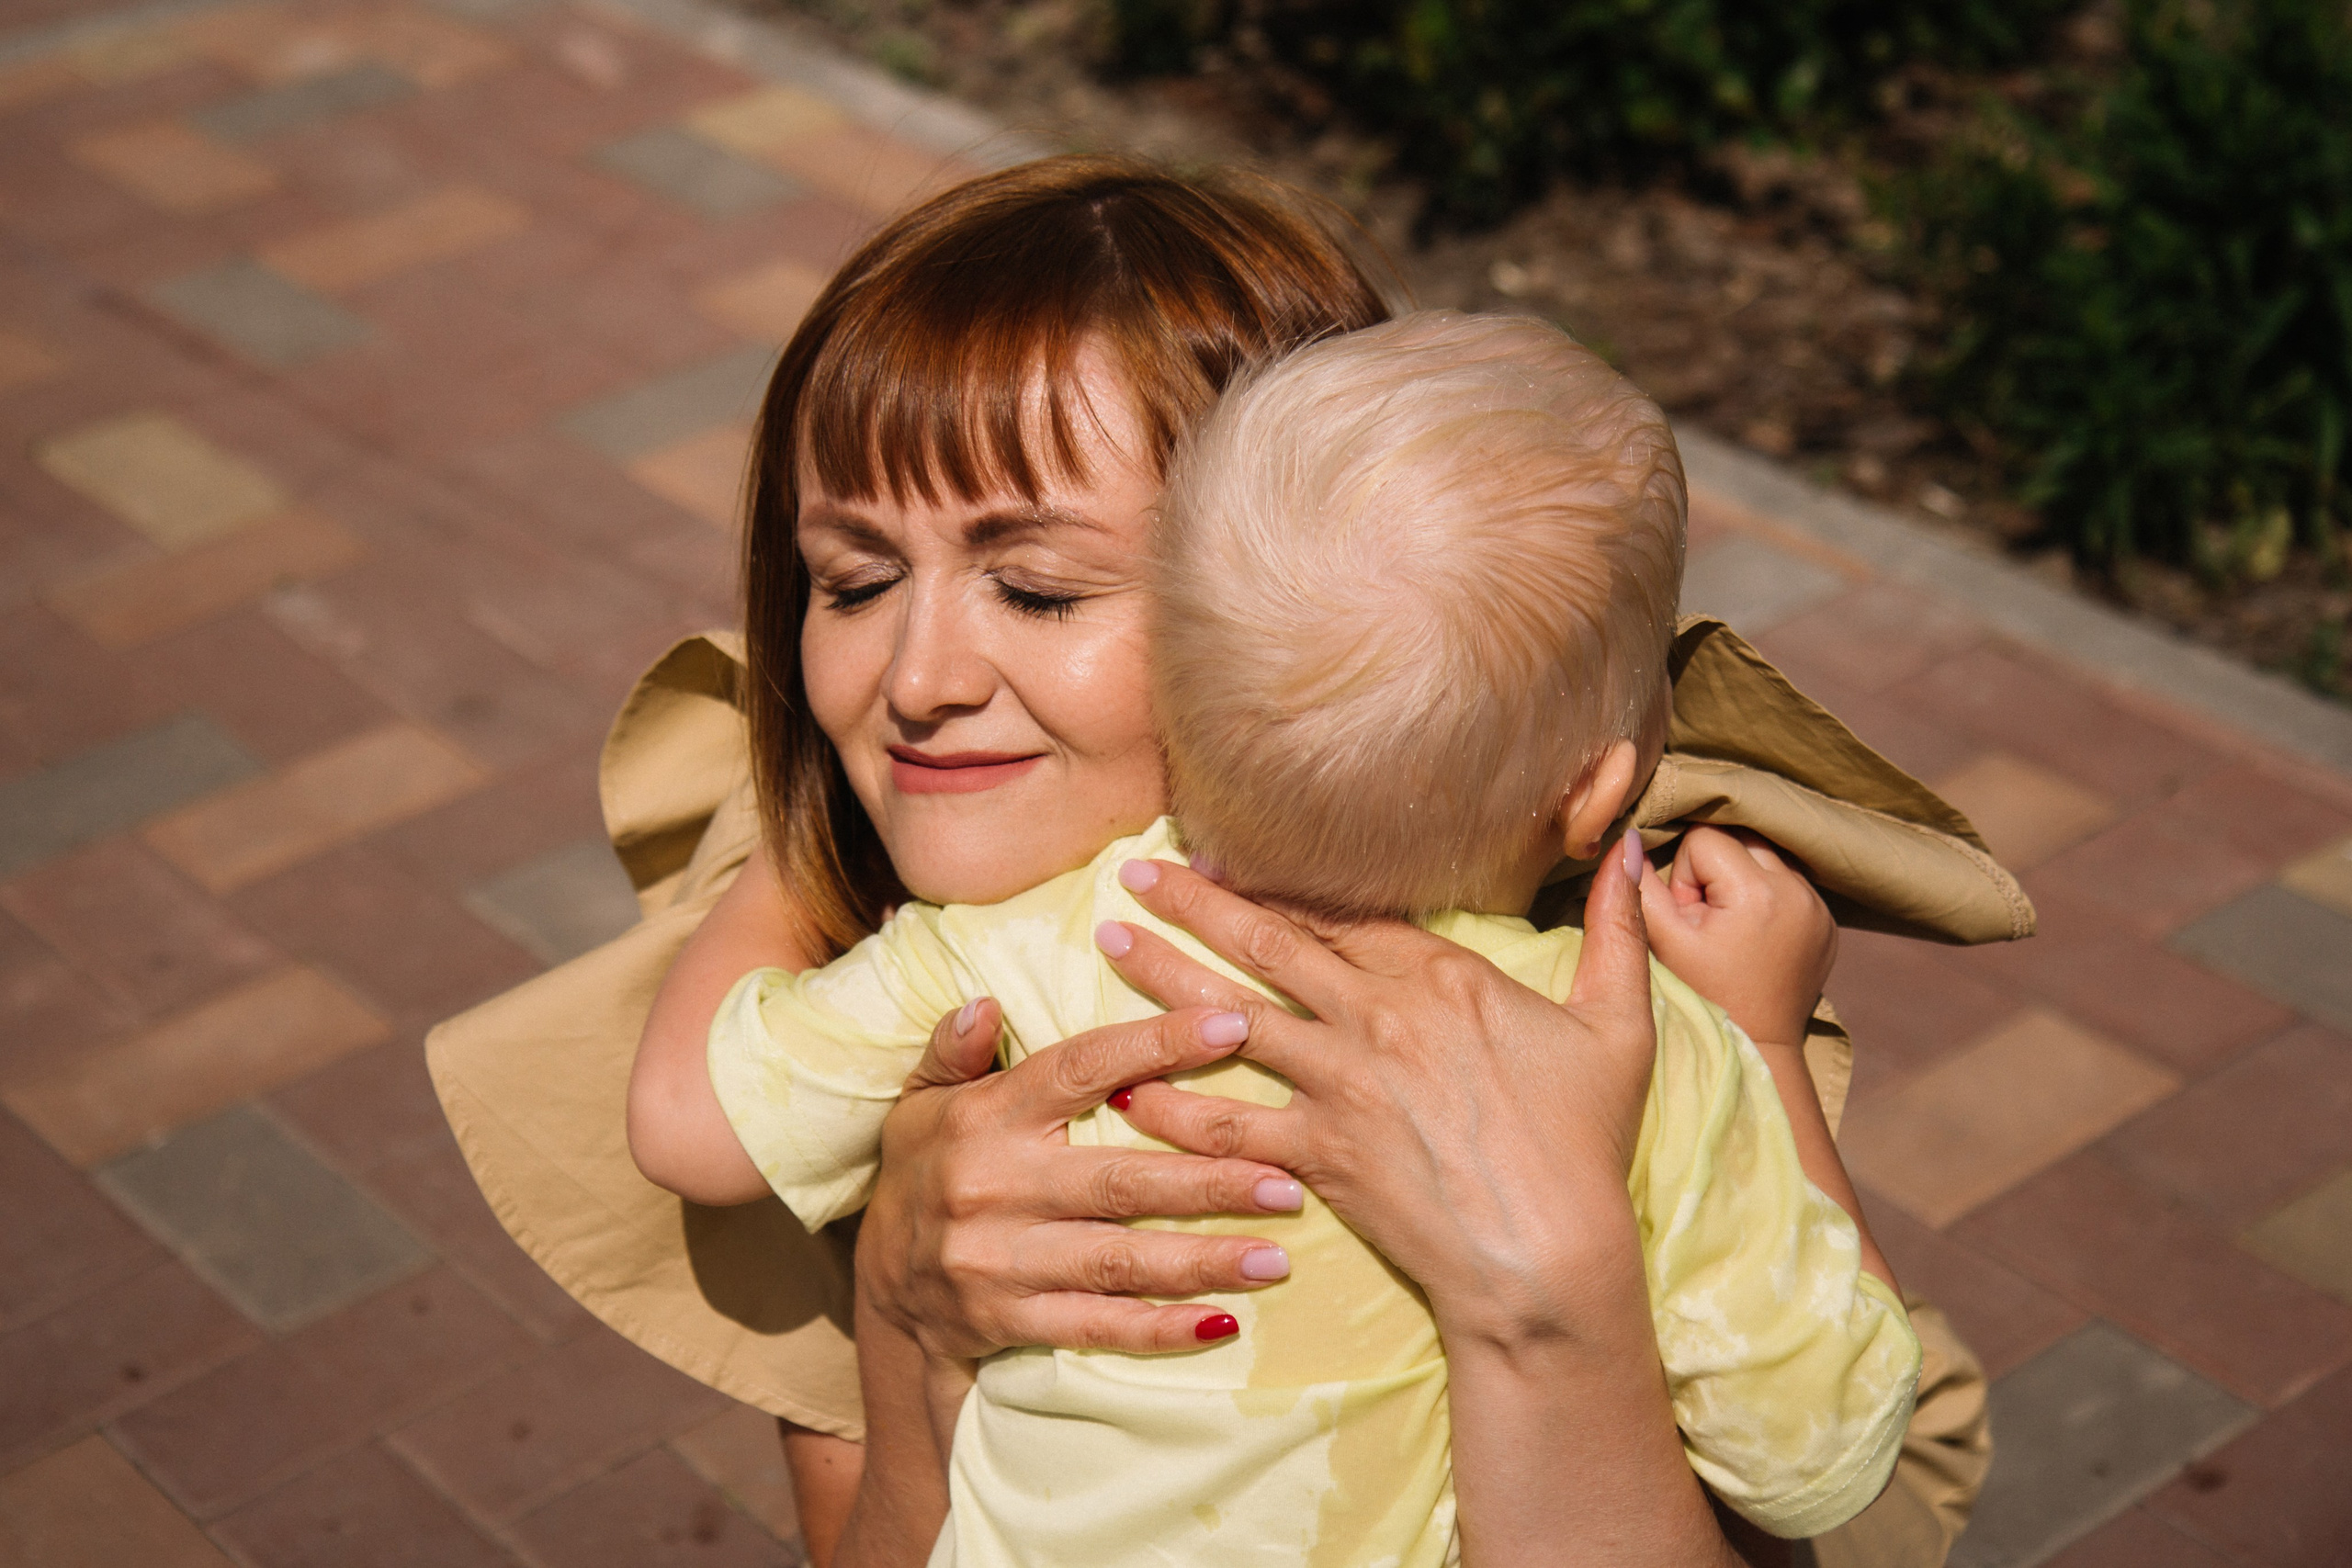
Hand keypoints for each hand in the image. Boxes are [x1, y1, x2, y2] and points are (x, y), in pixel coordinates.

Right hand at [853, 998, 1308, 1360]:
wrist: (879, 1277)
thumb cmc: (928, 1164)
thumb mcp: (923, 1095)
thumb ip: (953, 1046)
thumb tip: (985, 1002)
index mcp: (987, 1117)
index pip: (1081, 1070)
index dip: (1157, 1045)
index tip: (1234, 1028)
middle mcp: (995, 1187)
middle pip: (1121, 1180)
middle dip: (1211, 1179)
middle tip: (1288, 1177)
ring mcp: (1001, 1261)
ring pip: (1120, 1261)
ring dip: (1204, 1259)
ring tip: (1277, 1254)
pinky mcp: (1009, 1321)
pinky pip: (1096, 1327)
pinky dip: (1159, 1329)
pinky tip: (1221, 1322)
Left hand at [1093, 832, 1660, 1349]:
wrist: (1547, 1253)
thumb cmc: (1587, 1144)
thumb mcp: (1619, 1025)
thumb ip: (1618, 933)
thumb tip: (1638, 850)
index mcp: (1440, 976)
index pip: (1341, 912)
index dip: (1277, 881)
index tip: (1226, 855)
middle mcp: (1376, 1016)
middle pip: (1267, 943)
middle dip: (1194, 903)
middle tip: (1134, 872)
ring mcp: (1340, 1083)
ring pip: (1229, 1014)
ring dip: (1162, 976)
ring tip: (1107, 943)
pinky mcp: (1317, 1152)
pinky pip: (1226, 1123)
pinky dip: (1171, 1104)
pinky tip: (1123, 1083)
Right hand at [1637, 827, 1834, 1048]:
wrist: (1759, 1047)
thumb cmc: (1704, 995)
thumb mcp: (1663, 940)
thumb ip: (1640, 885)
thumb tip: (1628, 838)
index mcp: (1757, 892)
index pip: (1704, 838)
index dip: (1686, 875)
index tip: (1692, 916)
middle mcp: (1798, 890)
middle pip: (1741, 836)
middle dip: (1715, 869)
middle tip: (1710, 920)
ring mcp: (1819, 905)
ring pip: (1766, 854)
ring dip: (1742, 878)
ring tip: (1733, 927)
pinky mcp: (1827, 919)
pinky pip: (1789, 880)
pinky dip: (1767, 895)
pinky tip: (1756, 932)